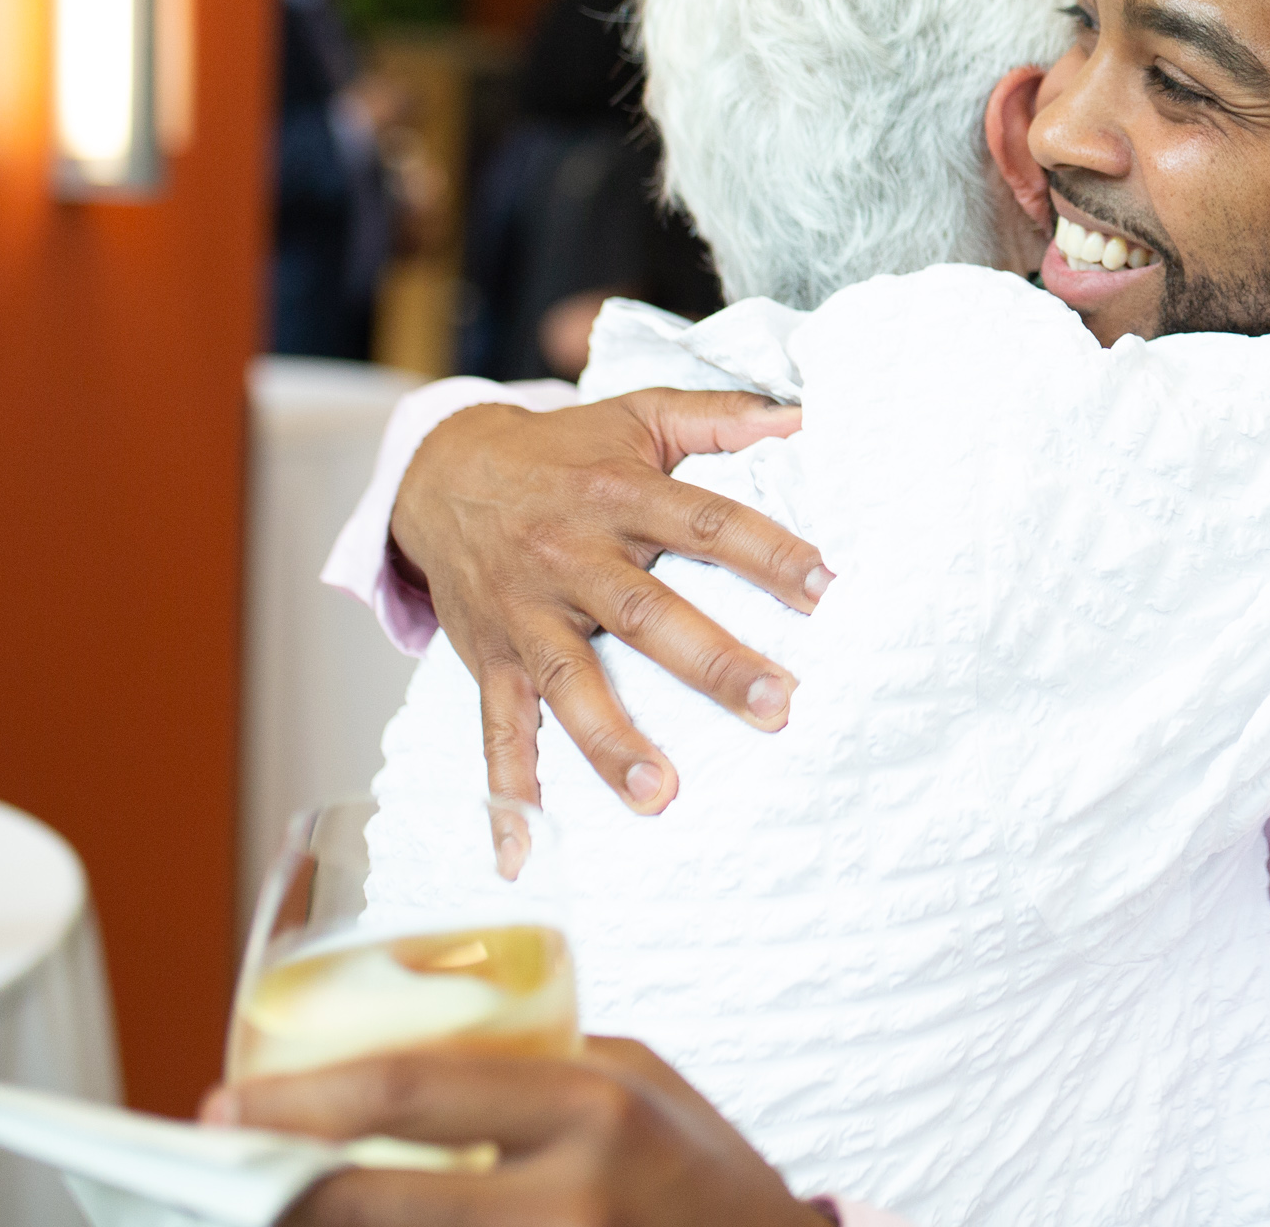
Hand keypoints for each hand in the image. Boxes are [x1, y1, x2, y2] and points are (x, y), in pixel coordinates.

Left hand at [209, 1039, 824, 1226]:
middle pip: (371, 1206)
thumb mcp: (636, 1085)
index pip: (410, 1091)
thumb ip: (527, 1073)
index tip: (220, 1108)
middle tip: (211, 1190)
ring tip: (276, 1220)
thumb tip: (388, 1075)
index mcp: (593, 1107)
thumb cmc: (705, 1174)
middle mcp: (572, 1200)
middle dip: (273, 1201)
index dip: (297, 1103)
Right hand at [395, 392, 822, 812]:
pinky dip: (507, 792)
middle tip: (779, 706)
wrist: (441, 470)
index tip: (828, 588)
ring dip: (611, 740)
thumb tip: (801, 414)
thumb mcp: (638, 415)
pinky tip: (522, 856)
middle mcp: (571, 554)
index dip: (768, 553)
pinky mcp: (489, 658)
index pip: (707, 523)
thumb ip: (720, 415)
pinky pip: (495, 730)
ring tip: (662, 794)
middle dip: (713, 662)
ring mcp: (526, 612)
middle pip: (648, 612)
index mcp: (619, 495)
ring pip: (570, 679)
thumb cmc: (565, 450)